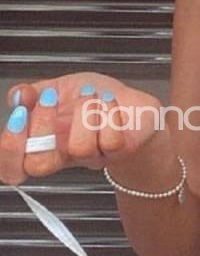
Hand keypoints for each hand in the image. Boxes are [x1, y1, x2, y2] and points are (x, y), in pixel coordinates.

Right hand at [0, 73, 162, 186]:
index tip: (20, 114)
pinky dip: (108, 112)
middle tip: (51, 98)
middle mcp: (64, 155)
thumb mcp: (57, 89)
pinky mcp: (119, 151)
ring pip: (78, 148)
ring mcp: (93, 156)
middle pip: (38, 165)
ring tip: (90, 95)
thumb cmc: (93, 100)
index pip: (10, 167)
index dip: (8, 148)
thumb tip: (17, 97)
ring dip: (83, 111)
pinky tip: (109, 102)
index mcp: (42, 142)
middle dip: (41, 126)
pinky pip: (110, 140)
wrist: (131, 105)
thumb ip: (32, 94)